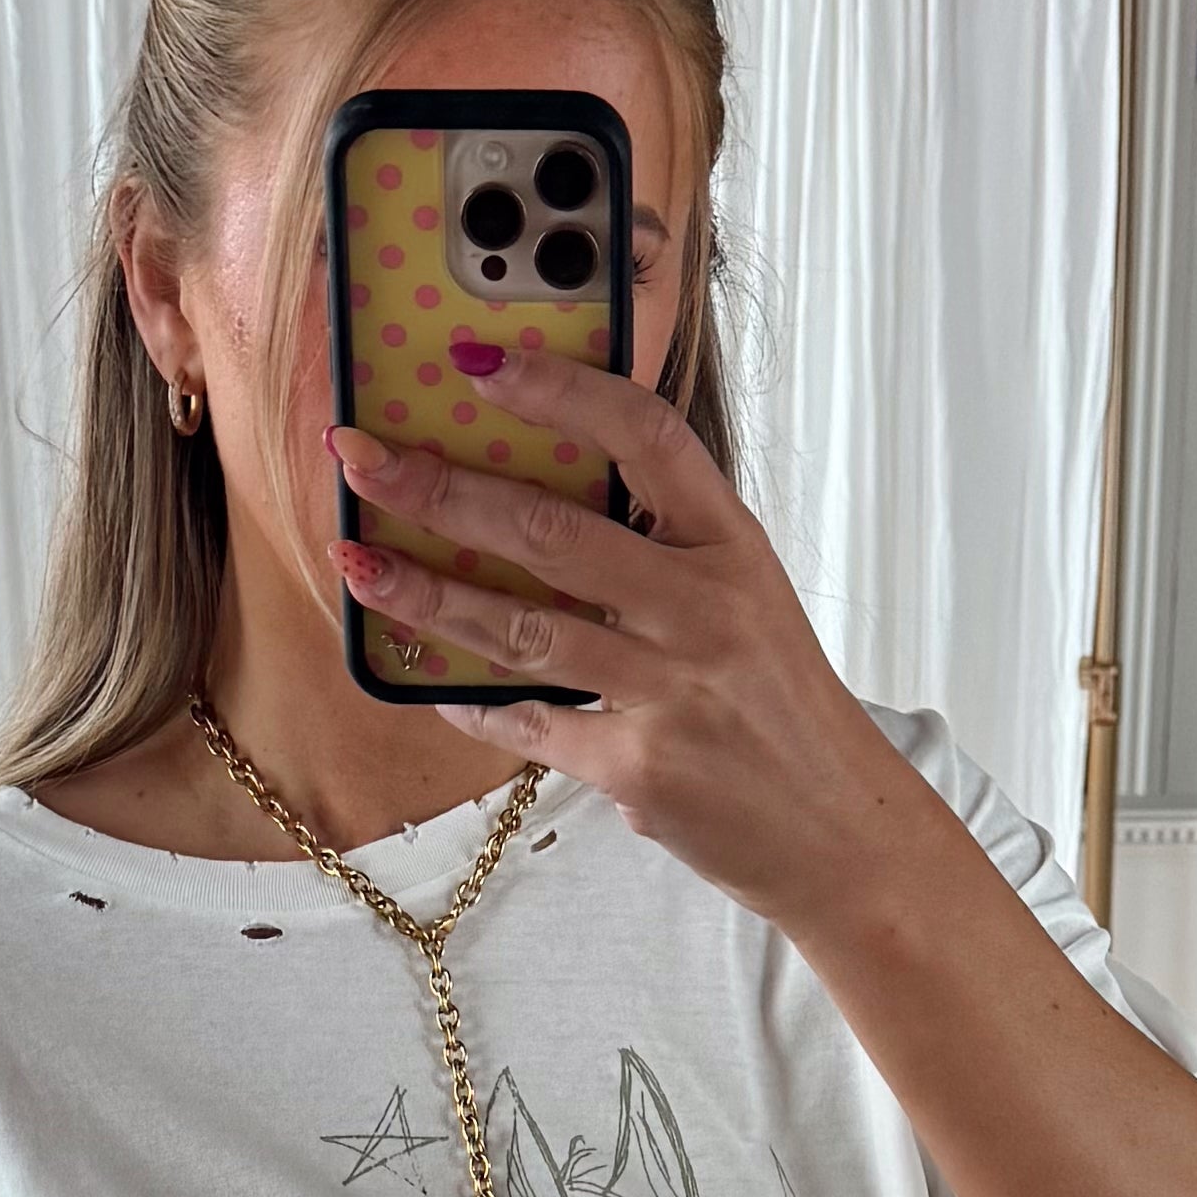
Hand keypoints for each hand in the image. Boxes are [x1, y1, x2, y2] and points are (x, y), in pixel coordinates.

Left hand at [327, 342, 930, 945]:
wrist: (840, 833)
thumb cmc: (780, 708)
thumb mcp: (747, 603)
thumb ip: (663, 553)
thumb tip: (538, 509)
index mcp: (733, 546)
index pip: (645, 436)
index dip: (559, 390)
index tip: (479, 362)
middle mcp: (704, 608)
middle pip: (552, 532)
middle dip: (442, 490)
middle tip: (362, 458)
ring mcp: (670, 690)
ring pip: (522, 628)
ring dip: (425, 594)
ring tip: (357, 564)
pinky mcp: (639, 767)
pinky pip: (531, 724)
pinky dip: (472, 702)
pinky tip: (426, 683)